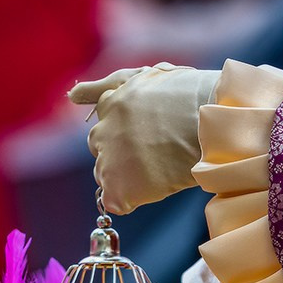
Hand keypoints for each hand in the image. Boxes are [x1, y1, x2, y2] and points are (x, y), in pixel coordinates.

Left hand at [68, 62, 219, 214]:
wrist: (211, 122)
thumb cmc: (190, 97)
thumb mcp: (145, 78)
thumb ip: (106, 86)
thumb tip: (71, 95)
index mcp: (109, 104)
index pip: (103, 128)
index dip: (125, 137)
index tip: (149, 137)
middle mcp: (102, 133)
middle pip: (100, 155)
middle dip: (121, 158)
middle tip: (157, 155)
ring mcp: (109, 162)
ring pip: (105, 178)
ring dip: (126, 179)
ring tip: (160, 170)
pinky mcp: (119, 188)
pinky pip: (114, 203)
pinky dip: (130, 200)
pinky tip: (154, 187)